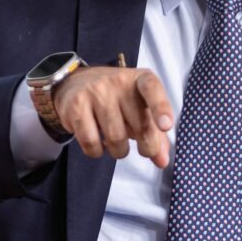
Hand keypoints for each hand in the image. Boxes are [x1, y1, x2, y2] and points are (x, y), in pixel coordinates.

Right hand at [53, 66, 173, 167]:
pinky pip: (92, 143)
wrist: (76, 84)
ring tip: (117, 142)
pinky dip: (98, 152)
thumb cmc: (117, 99)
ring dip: (120, 151)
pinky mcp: (76, 107)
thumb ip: (155, 133)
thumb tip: (162, 161)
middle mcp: (118, 82)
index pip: (152, 89)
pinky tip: (98, 141)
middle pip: (139, 126)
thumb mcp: (140, 107)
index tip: (166, 126)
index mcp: (140, 79)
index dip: (161, 108)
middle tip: (145, 150)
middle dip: (147, 147)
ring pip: (116, 139)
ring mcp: (95, 92)